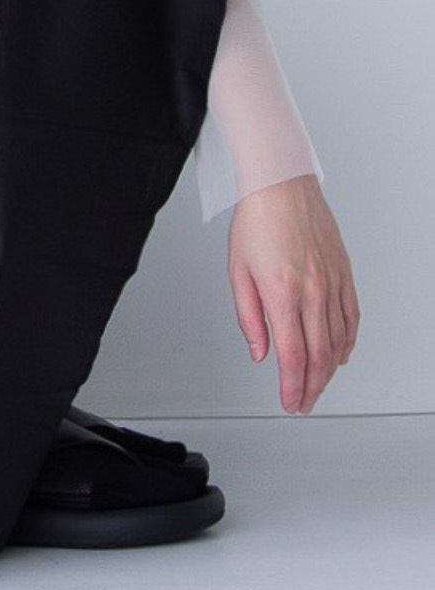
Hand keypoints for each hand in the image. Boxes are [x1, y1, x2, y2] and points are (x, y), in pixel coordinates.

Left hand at [228, 174, 358, 411]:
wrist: (281, 186)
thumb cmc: (256, 223)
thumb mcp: (238, 274)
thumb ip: (249, 318)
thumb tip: (260, 352)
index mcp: (283, 294)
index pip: (292, 355)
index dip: (292, 386)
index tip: (290, 402)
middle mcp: (313, 291)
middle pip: (318, 354)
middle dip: (311, 386)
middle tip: (303, 402)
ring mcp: (332, 282)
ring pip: (338, 339)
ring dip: (329, 370)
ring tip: (318, 386)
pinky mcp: (343, 273)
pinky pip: (352, 316)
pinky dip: (348, 341)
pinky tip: (341, 354)